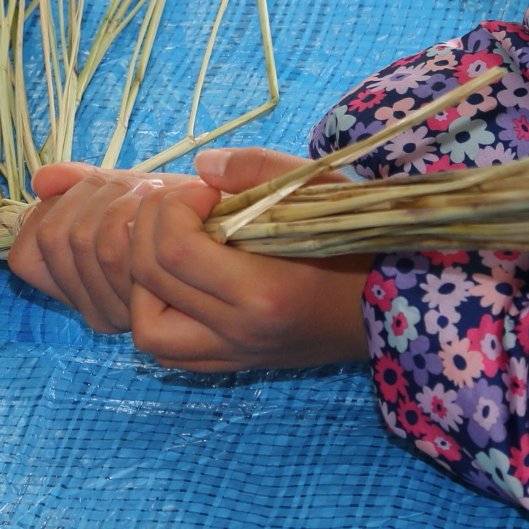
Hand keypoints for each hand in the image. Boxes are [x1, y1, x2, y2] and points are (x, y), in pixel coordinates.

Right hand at [8, 161, 195, 331]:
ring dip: (131, 198)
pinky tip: (202, 201)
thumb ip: (89, 190)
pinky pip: (154, 251)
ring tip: (170, 194)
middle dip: (95, 193)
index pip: (27, 255)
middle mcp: (107, 312)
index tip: (104, 192)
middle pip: (59, 238)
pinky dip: (171, 208)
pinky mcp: (209, 307)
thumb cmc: (208, 217)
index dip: (51, 212)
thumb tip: (41, 180)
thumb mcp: (141, 199)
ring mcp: (144, 317)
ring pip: (97, 241)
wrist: (283, 233)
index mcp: (88, 288)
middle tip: (146, 188)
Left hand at [125, 148, 373, 372]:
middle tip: (180, 206)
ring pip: (146, 328)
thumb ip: (257, 170)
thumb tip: (200, 165)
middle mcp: (239, 332)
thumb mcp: (318, 191)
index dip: (175, 205)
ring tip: (170, 244)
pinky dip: (156, 312)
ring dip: (142, 279)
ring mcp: (232, 354)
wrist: (386, 309)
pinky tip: (177, 280)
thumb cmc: (354, 244)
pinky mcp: (230, 363)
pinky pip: (166, 350)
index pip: (174, 249)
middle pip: (148, 279)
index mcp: (262, 293)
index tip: (206, 191)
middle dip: (148, 226)